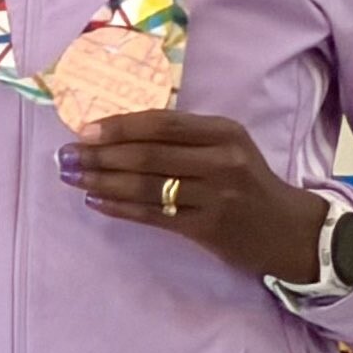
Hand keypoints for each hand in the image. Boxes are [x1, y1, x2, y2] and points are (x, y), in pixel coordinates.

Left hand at [59, 109, 326, 283]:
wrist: (288, 229)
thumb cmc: (248, 181)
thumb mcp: (228, 147)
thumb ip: (184, 137)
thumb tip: (118, 131)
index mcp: (224, 133)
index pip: (162, 123)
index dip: (119, 126)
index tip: (84, 130)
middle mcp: (221, 162)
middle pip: (148, 155)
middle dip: (99, 155)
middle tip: (65, 156)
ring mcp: (215, 197)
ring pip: (146, 186)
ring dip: (101, 182)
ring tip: (72, 177)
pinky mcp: (207, 229)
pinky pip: (152, 216)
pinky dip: (119, 208)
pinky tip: (95, 201)